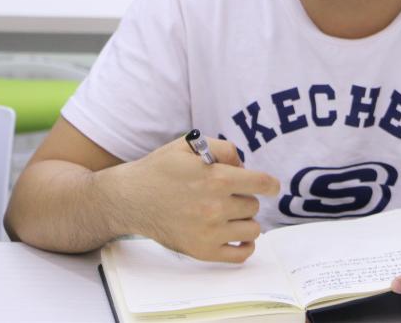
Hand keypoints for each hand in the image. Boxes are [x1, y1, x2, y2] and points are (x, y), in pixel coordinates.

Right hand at [109, 136, 279, 262]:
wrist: (130, 198)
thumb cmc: (160, 169)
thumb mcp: (190, 145)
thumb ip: (223, 148)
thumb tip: (244, 167)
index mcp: (217, 178)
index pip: (262, 184)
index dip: (270, 184)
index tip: (270, 187)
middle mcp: (216, 207)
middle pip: (254, 206)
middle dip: (245, 198)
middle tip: (226, 196)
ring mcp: (209, 232)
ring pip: (252, 229)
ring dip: (245, 221)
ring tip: (230, 214)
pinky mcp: (201, 251)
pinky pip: (239, 255)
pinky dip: (245, 246)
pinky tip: (239, 237)